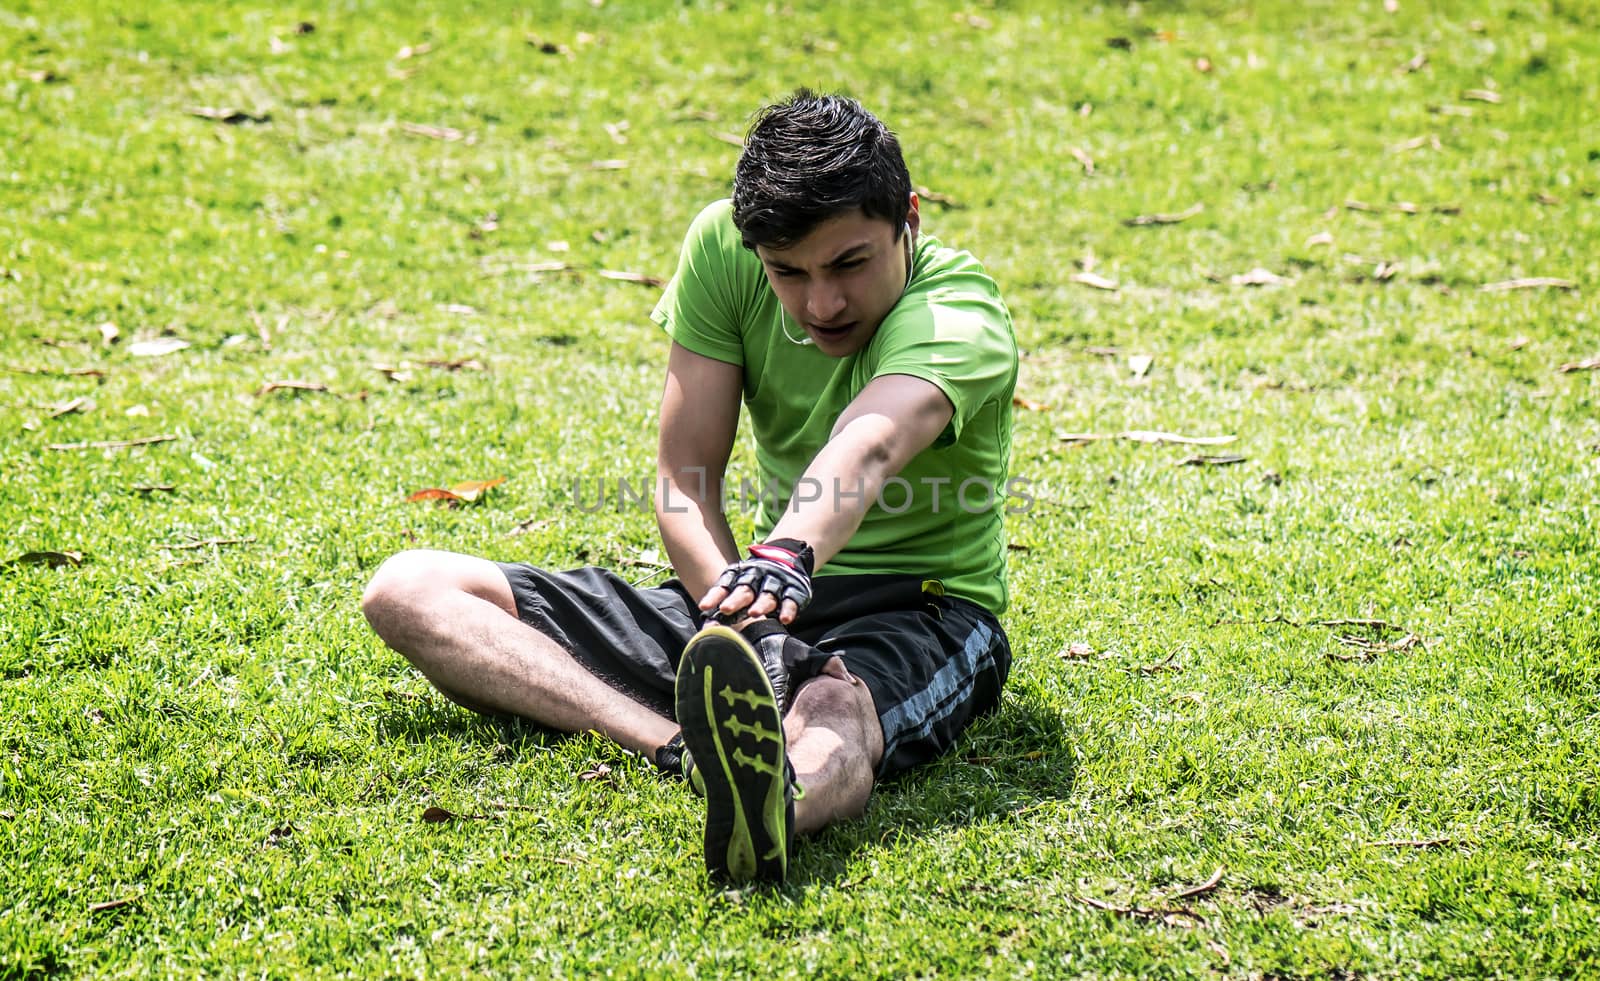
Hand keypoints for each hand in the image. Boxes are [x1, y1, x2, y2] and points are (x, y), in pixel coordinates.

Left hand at [698, 539, 814, 624]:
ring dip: (761, 605)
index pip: (725, 585)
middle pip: (745, 590)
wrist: (786, 557)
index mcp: (740, 576)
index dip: (715, 595)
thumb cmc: (754, 580)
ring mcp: (776, 583)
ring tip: (754, 614)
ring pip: (767, 595)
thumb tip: (708, 627)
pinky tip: (784, 619)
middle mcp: (757, 578)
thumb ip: (726, 603)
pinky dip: (788, 610)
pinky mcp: (793, 591)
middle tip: (725, 608)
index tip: (704, 606)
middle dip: (736, 600)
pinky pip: (791, 601)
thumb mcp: (739, 585)